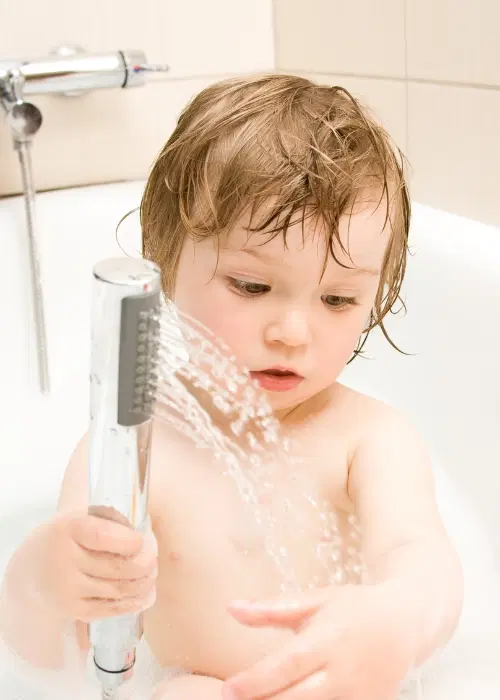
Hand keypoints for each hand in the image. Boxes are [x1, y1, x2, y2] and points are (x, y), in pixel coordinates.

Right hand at [4, 512, 157, 622]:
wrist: (29, 570)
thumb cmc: (65, 537)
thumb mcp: (79, 517)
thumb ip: (110, 520)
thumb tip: (144, 535)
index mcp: (68, 529)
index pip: (102, 536)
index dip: (128, 541)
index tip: (141, 541)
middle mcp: (64, 559)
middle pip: (117, 567)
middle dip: (145, 564)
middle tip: (154, 558)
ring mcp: (67, 588)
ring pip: (118, 589)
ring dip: (143, 583)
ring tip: (152, 574)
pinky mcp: (71, 609)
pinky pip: (110, 609)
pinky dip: (133, 602)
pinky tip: (145, 594)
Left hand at [223, 584, 412, 699]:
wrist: (407, 622)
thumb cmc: (356, 608)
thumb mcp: (316, 600)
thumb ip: (273, 609)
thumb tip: (231, 608)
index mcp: (329, 639)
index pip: (287, 665)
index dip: (256, 681)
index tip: (228, 690)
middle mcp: (345, 672)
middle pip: (297, 698)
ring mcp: (360, 696)